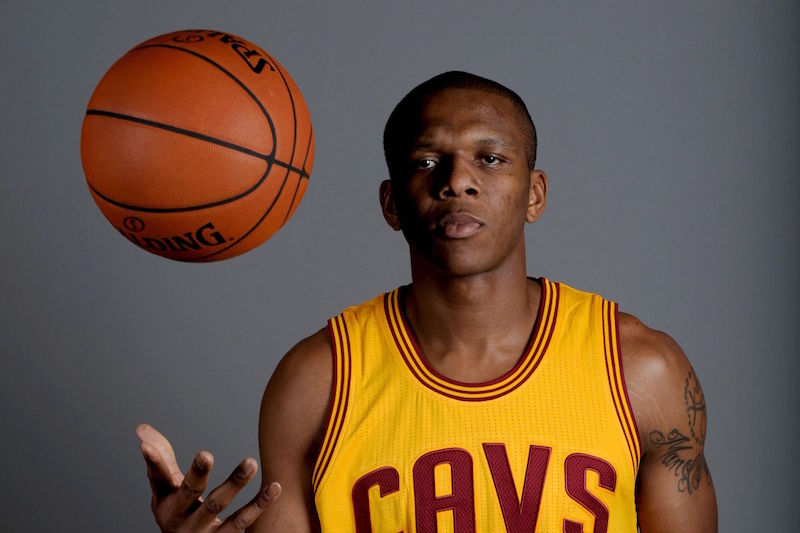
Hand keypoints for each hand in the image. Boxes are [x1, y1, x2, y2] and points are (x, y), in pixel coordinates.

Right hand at [136, 423, 280, 531]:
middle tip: (205, 454)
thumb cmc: (177, 512)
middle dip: (197, 474)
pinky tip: (274, 486)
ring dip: (235, 483)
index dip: (152, 462)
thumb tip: (141, 428)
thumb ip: (159, 459)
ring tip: (251, 462)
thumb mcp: (164, 490)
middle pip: (189, 493)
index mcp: (165, 502)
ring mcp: (202, 531)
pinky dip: (260, 505)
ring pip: (218, 506)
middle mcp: (181, 518)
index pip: (158, 478)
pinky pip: (242, 522)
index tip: (145, 446)